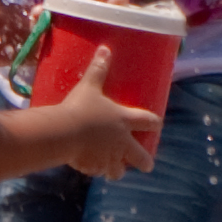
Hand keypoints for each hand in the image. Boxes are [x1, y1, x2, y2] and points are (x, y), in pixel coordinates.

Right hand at [57, 47, 159, 178]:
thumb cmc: (80, 108)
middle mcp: (122, 143)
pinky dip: (95, 170)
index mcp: (124, 120)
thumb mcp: (90, 86)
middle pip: (141, 158)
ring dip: (117, 170)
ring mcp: (108, 159)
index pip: (148, 122)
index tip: (157, 125)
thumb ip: (98, 69)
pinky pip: (96, 172)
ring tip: (112, 170)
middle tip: (146, 164)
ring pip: (118, 171)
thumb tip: (105, 49)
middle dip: (145, 162)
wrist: (64, 133)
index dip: (155, 123)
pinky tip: (89, 166)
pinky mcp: (93, 168)